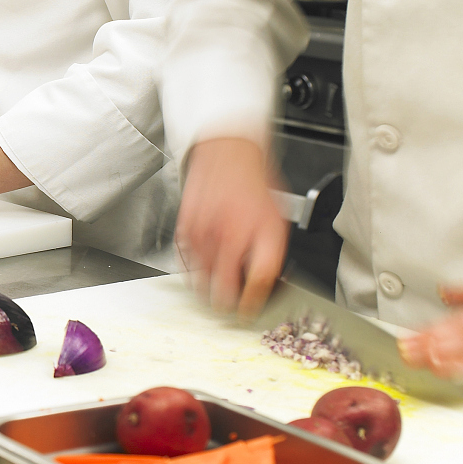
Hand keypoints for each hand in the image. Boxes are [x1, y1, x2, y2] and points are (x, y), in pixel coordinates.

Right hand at [176, 137, 288, 314]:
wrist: (228, 152)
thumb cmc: (255, 182)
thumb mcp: (277, 217)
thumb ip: (272, 249)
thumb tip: (270, 279)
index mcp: (262, 231)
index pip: (259, 279)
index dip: (255, 301)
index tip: (251, 309)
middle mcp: (233, 233)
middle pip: (225, 287)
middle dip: (228, 305)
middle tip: (230, 311)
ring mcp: (206, 231)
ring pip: (201, 279)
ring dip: (207, 293)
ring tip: (213, 299)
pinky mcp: (185, 227)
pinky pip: (185, 262)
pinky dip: (191, 274)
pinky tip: (198, 276)